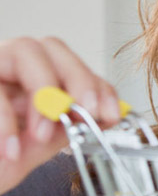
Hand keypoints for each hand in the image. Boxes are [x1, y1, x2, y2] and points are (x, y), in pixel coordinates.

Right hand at [0, 37, 120, 194]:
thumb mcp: (33, 148)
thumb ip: (67, 128)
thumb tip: (107, 115)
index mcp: (29, 78)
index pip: (71, 65)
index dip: (95, 84)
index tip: (109, 113)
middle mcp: (6, 66)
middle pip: (50, 47)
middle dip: (77, 79)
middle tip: (86, 112)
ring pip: (23, 51)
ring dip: (44, 92)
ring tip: (42, 134)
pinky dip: (5, 119)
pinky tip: (11, 148)